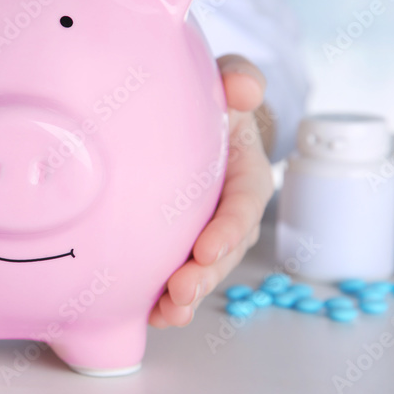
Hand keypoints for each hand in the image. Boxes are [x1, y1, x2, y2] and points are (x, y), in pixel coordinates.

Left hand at [148, 55, 274, 327]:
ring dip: (187, 295)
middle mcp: (231, 210)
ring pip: (204, 270)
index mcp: (245, 172)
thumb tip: (244, 89)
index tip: (206, 250)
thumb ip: (238, 77)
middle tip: (181, 292)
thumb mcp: (228, 79)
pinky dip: (163, 299)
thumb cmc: (213, 100)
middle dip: (206, 275)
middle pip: (225, 249)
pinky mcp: (181, 244)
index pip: (244, 201)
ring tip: (166, 313)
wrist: (196, 117)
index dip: (229, 228)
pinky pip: (177, 274)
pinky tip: (147, 315)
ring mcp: (207, 231)